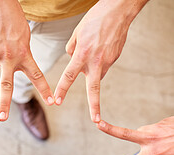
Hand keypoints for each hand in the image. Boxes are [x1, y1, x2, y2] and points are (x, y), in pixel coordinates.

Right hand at [0, 0, 53, 120]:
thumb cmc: (12, 17)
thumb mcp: (24, 36)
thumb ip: (21, 54)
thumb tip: (10, 66)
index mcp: (24, 54)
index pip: (37, 76)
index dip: (45, 90)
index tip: (53, 102)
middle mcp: (9, 58)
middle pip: (6, 87)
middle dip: (4, 105)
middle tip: (2, 119)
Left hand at [54, 0, 145, 121]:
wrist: (118, 11)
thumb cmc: (95, 19)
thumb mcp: (77, 33)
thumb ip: (72, 50)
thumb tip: (73, 60)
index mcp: (82, 54)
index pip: (69, 76)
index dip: (62, 89)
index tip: (58, 101)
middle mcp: (96, 61)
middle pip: (93, 88)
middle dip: (95, 106)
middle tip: (96, 121)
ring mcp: (108, 61)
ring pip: (97, 73)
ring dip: (93, 70)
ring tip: (95, 49)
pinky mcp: (115, 59)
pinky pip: (103, 65)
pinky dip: (100, 60)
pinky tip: (102, 48)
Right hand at [97, 118, 173, 154]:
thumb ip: (156, 149)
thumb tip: (145, 138)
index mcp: (155, 152)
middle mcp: (152, 138)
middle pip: (125, 134)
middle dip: (110, 129)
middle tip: (98, 123)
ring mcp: (157, 128)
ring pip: (145, 133)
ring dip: (150, 137)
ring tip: (167, 141)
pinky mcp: (163, 121)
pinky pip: (156, 129)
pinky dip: (160, 133)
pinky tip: (171, 135)